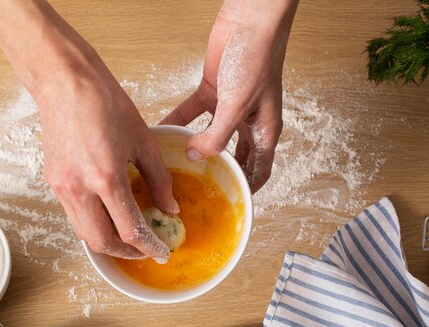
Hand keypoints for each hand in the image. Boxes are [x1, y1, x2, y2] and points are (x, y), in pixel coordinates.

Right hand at [0, 0, 176, 259]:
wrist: (66, 84)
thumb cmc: (106, 104)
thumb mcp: (143, 141)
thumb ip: (159, 179)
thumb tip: (170, 207)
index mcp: (106, 178)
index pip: (130, 229)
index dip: (149, 246)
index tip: (162, 252)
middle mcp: (80, 189)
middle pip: (103, 241)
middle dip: (127, 253)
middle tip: (146, 251)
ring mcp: (62, 188)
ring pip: (84, 234)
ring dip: (108, 242)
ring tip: (128, 239)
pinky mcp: (54, 182)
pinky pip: (74, 216)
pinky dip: (93, 225)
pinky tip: (109, 217)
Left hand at [162, 0, 297, 191]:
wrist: (250, 20)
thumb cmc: (257, 60)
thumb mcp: (237, 106)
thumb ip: (218, 135)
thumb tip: (196, 156)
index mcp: (265, 130)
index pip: (259, 169)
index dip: (247, 188)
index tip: (229, 204)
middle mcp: (248, 122)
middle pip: (233, 156)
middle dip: (216, 172)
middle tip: (195, 188)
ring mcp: (229, 106)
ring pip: (209, 136)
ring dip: (193, 147)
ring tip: (174, 163)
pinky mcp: (212, 90)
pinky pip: (192, 113)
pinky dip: (179, 121)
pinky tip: (163, 131)